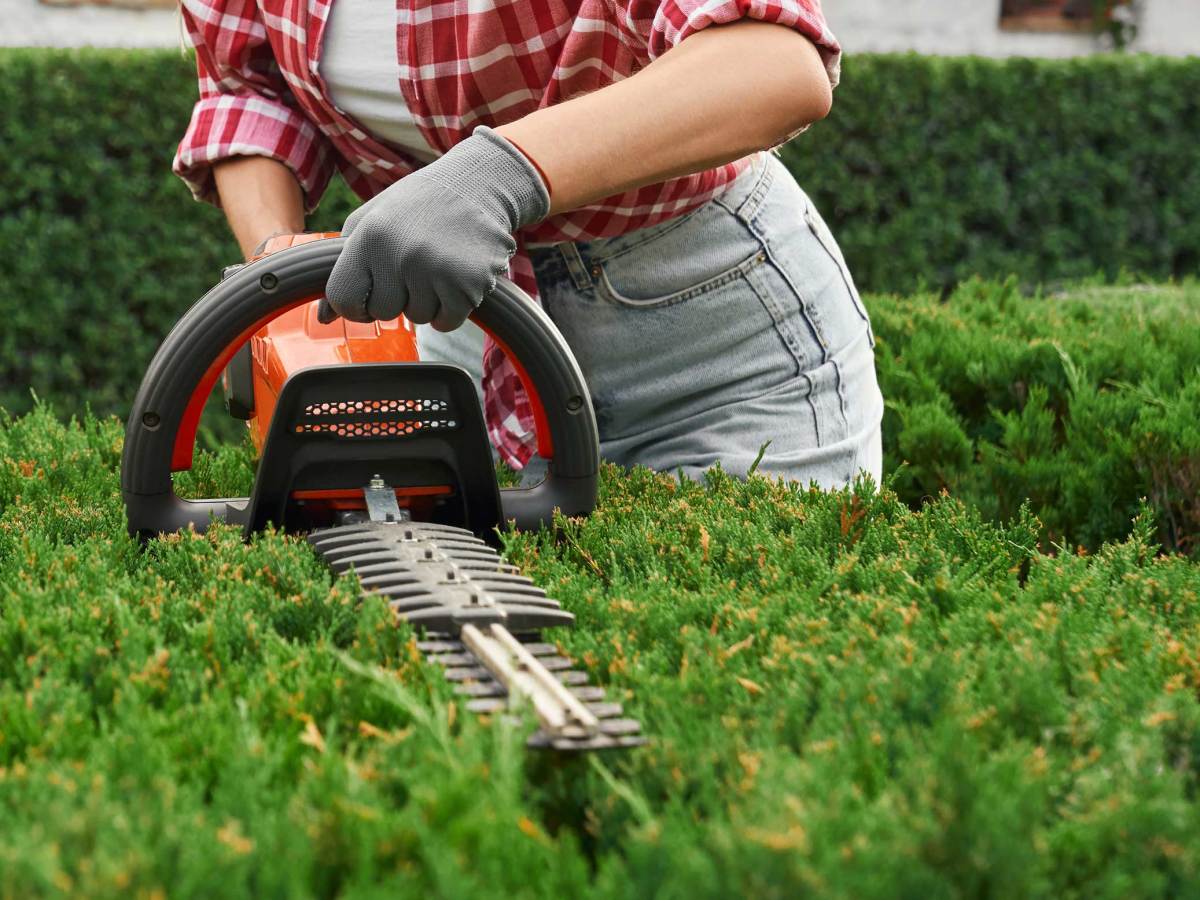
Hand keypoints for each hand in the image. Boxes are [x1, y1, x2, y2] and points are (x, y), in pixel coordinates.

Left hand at [320, 127, 549, 331]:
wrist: (479, 184)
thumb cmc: (419, 204)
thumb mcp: (371, 220)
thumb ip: (343, 265)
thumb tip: (323, 317)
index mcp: (370, 236)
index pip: (342, 298)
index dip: (353, 304)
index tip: (368, 294)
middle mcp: (400, 254)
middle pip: (383, 311)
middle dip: (396, 296)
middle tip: (413, 265)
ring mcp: (436, 271)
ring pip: (418, 318)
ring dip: (426, 300)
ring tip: (437, 264)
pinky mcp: (468, 285)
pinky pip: (446, 323)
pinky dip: (450, 309)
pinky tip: (454, 278)